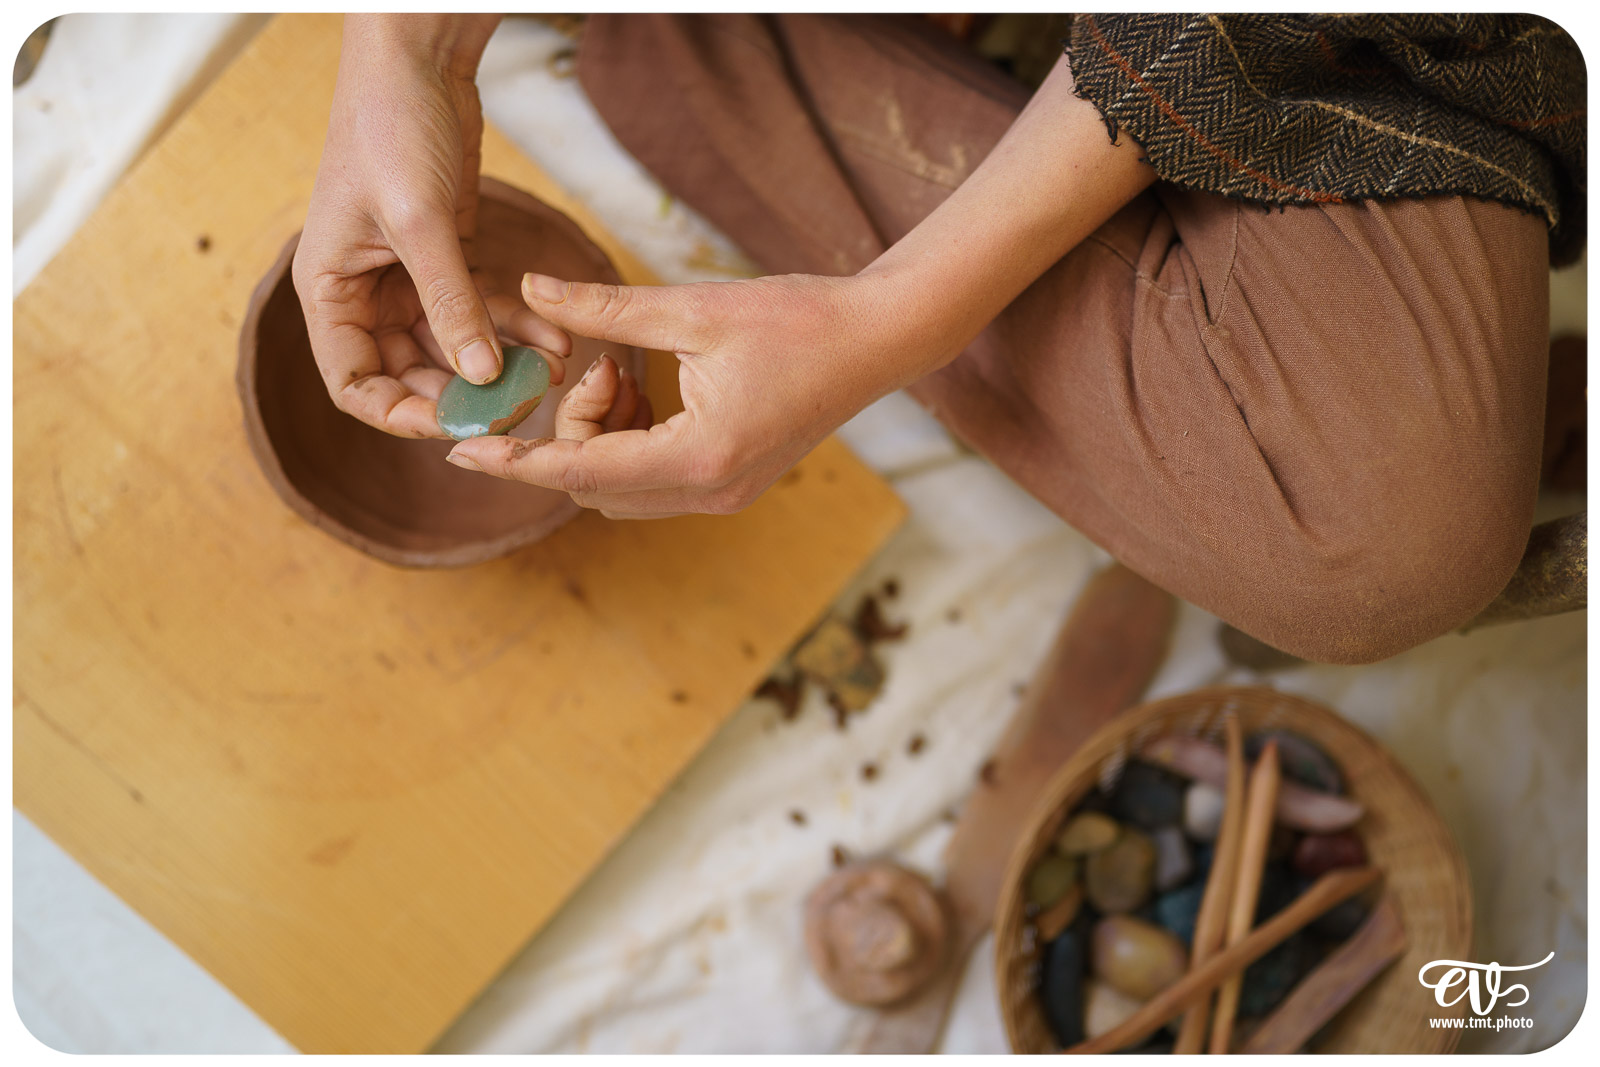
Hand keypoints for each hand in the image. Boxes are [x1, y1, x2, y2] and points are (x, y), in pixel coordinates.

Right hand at [292, 14, 568, 438]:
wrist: (419, 60)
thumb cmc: (391, 128)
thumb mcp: (420, 220)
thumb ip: (449, 301)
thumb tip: (480, 379)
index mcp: (329, 290)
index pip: (352, 384)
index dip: (398, 413)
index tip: (453, 423)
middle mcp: (363, 294)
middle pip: (410, 374)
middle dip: (464, 393)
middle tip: (520, 405)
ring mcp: (407, 279)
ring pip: (455, 347)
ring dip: (502, 363)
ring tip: (553, 369)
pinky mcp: (448, 260)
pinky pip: (481, 312)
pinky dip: (515, 327)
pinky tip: (555, 338)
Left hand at [444, 270, 932, 516]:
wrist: (877, 342)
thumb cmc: (796, 321)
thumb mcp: (691, 308)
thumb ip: (604, 308)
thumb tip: (532, 288)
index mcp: (698, 455)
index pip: (581, 471)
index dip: (518, 460)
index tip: (463, 449)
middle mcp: (710, 491)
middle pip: (594, 488)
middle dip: (571, 433)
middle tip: (598, 363)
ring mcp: (724, 495)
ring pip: (621, 490)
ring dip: (602, 439)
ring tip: (629, 370)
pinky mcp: (732, 484)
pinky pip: (653, 482)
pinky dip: (631, 443)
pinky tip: (650, 389)